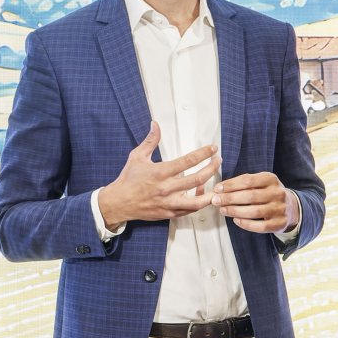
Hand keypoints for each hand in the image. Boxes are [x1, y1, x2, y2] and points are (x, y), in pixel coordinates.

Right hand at [98, 121, 221, 228]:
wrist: (119, 202)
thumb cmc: (128, 179)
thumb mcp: (137, 156)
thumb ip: (150, 140)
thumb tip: (155, 124)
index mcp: (160, 172)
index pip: (188, 161)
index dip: (203, 153)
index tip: (213, 149)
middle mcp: (166, 188)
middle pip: (197, 178)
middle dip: (212, 168)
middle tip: (218, 161)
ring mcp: (169, 203)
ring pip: (197, 201)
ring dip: (211, 192)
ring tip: (219, 184)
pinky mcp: (169, 213)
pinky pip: (189, 210)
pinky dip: (198, 202)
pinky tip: (202, 193)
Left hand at [212, 172, 298, 233]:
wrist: (291, 207)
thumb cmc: (268, 192)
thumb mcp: (261, 182)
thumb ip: (244, 182)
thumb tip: (220, 188)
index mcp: (271, 179)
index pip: (248, 180)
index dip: (231, 185)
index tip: (217, 188)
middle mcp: (277, 193)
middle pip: (250, 196)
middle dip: (230, 198)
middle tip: (215, 200)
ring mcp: (280, 209)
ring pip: (254, 212)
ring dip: (235, 211)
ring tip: (222, 210)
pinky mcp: (279, 224)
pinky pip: (260, 226)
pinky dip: (246, 224)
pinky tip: (235, 221)